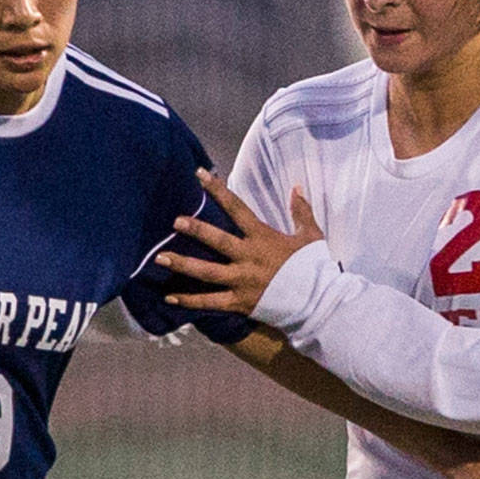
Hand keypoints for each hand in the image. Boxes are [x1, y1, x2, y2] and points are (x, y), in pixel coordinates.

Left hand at [157, 170, 321, 315]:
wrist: (318, 304)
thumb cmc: (315, 269)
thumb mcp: (311, 236)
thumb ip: (301, 211)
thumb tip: (296, 186)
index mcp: (263, 238)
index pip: (237, 209)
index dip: (218, 190)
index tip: (200, 175)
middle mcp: (249, 258)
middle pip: (217, 240)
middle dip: (195, 230)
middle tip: (175, 221)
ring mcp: (242, 282)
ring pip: (207, 272)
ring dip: (183, 264)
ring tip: (160, 258)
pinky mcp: (240, 303)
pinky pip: (210, 302)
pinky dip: (189, 301)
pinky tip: (169, 297)